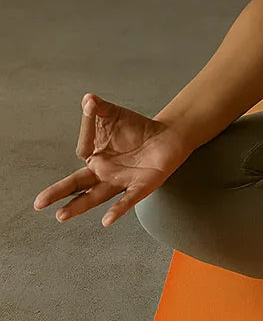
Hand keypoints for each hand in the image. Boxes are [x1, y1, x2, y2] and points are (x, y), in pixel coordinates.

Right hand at [33, 93, 192, 228]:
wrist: (166, 136)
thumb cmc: (135, 128)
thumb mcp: (113, 115)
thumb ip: (98, 109)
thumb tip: (88, 99)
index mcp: (95, 158)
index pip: (82, 153)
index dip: (87, 136)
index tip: (91, 112)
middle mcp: (104, 174)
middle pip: (76, 186)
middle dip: (57, 194)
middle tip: (38, 204)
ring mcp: (121, 182)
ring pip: (95, 197)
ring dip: (79, 206)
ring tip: (61, 215)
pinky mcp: (141, 187)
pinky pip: (127, 200)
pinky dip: (117, 210)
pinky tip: (106, 220)